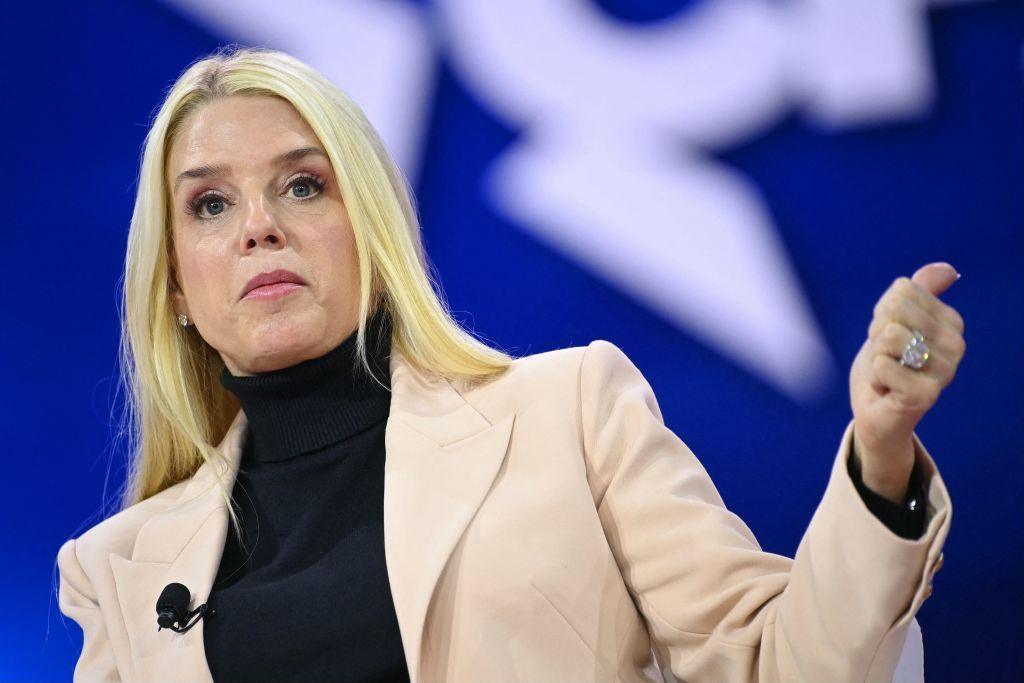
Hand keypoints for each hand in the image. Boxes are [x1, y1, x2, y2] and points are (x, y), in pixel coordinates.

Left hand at [849, 262, 965, 502]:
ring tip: (886, 371)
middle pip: (894, 311)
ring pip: (889, 336)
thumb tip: (949, 270)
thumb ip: (920, 292)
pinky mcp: (925, 395)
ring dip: (875, 355)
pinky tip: (885, 389)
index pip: (901, 291)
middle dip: (877, 333)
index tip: (889, 336)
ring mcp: (944, 371)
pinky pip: (882, 365)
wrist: (876, 411)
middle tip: (886, 356)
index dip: (882, 312)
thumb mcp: (896, 320)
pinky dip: (874, 376)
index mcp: (951, 322)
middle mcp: (956, 345)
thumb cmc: (886, 363)